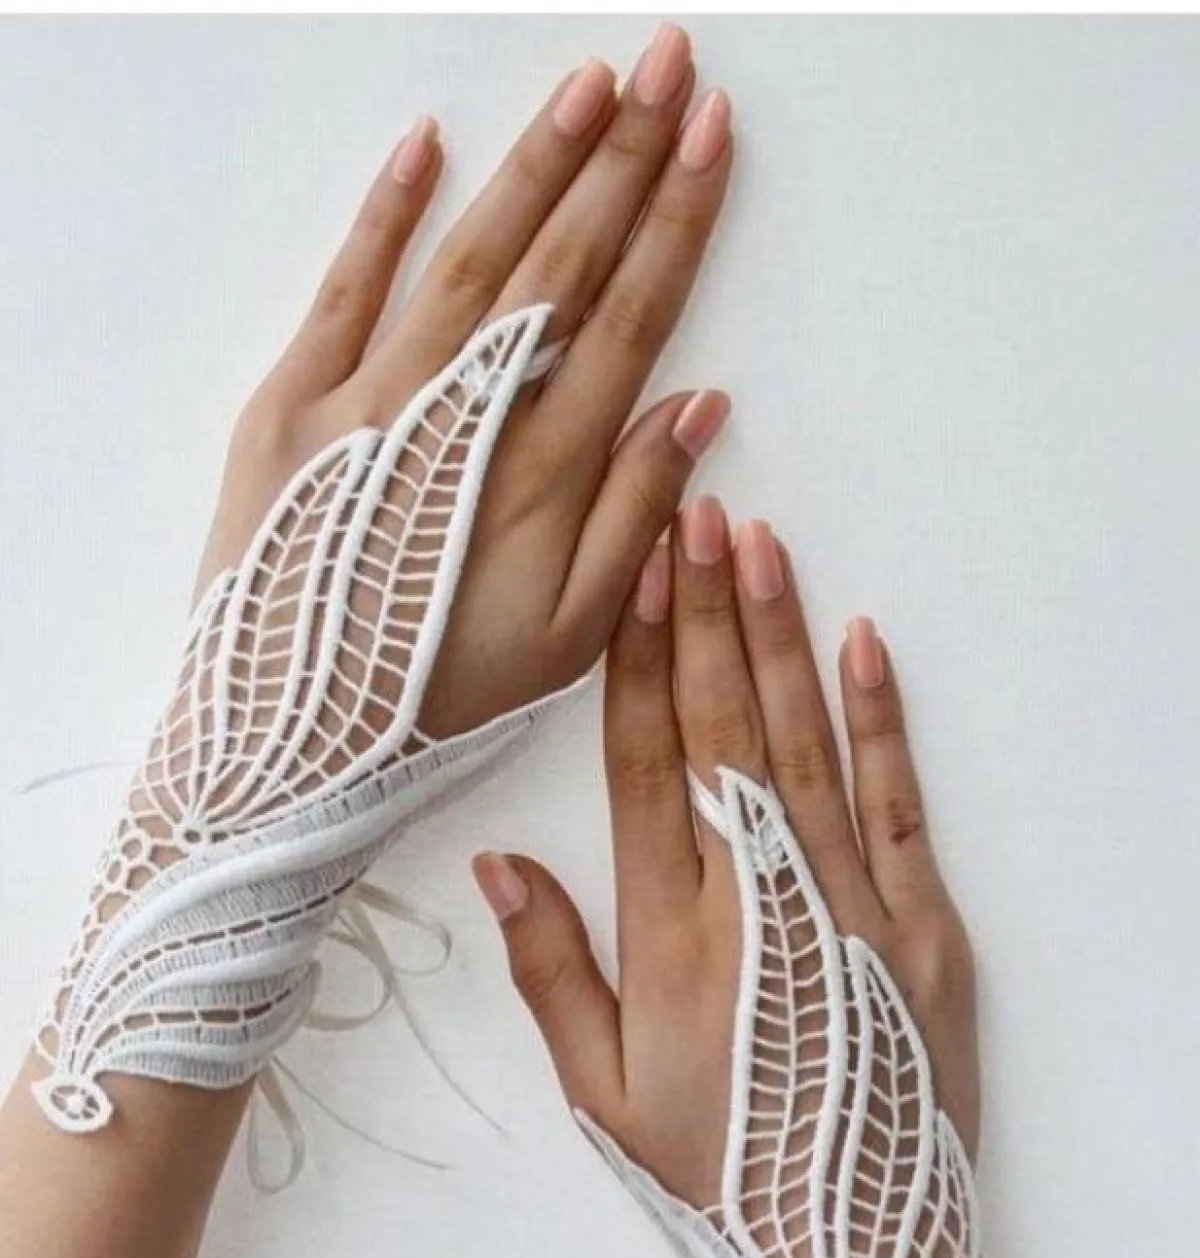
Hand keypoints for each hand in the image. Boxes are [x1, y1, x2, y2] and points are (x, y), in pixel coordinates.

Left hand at [200, 23, 731, 740]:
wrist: (288, 739)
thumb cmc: (440, 697)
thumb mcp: (568, 640)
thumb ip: (635, 519)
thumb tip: (696, 406)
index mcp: (543, 473)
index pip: (627, 317)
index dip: (674, 221)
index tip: (709, 135)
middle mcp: (462, 417)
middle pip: (559, 265)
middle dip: (621, 159)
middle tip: (667, 64)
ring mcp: (368, 401)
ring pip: (467, 258)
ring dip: (531, 167)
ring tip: (586, 86)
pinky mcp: (287, 408)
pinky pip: (343, 290)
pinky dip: (384, 216)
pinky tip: (427, 144)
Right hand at [475, 497, 978, 1207]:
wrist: (852, 1255)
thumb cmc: (715, 1172)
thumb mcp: (601, 1093)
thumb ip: (550, 970)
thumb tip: (496, 861)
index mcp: (671, 931)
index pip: (643, 764)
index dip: (637, 661)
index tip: (634, 576)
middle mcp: (757, 896)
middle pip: (722, 728)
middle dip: (704, 614)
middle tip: (692, 516)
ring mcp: (848, 903)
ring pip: (802, 744)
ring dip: (777, 639)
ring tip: (758, 546)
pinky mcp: (924, 924)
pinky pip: (895, 803)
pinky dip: (879, 720)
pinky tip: (859, 643)